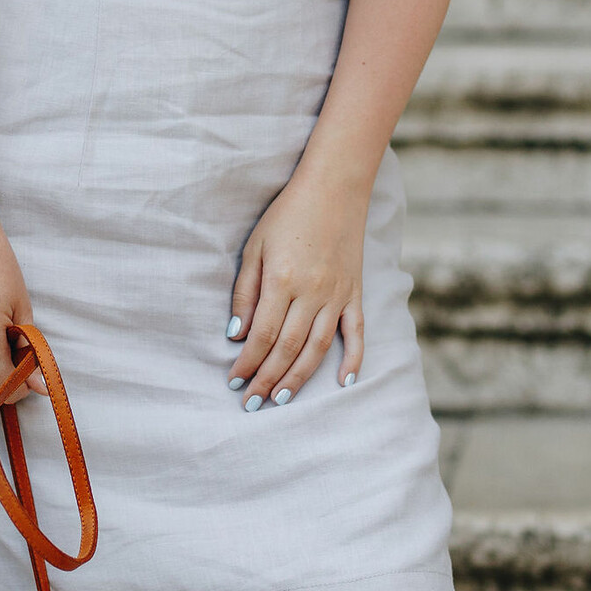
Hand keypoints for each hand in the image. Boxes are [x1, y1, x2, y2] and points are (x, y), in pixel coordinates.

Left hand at [226, 167, 367, 410]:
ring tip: (280, 398)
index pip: (262, 335)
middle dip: (267, 379)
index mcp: (282, 281)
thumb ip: (245, 291)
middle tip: (251, 403)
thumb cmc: (287, 214)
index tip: (234, 381)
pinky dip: (353, 360)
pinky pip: (356, 333)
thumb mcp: (256, 246)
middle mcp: (311, 293)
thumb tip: (236, 334)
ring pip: (317, 348)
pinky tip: (343, 382)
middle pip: (287, 348)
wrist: (333, 188)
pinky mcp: (355, 293)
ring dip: (298, 378)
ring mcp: (337, 295)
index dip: (247, 363)